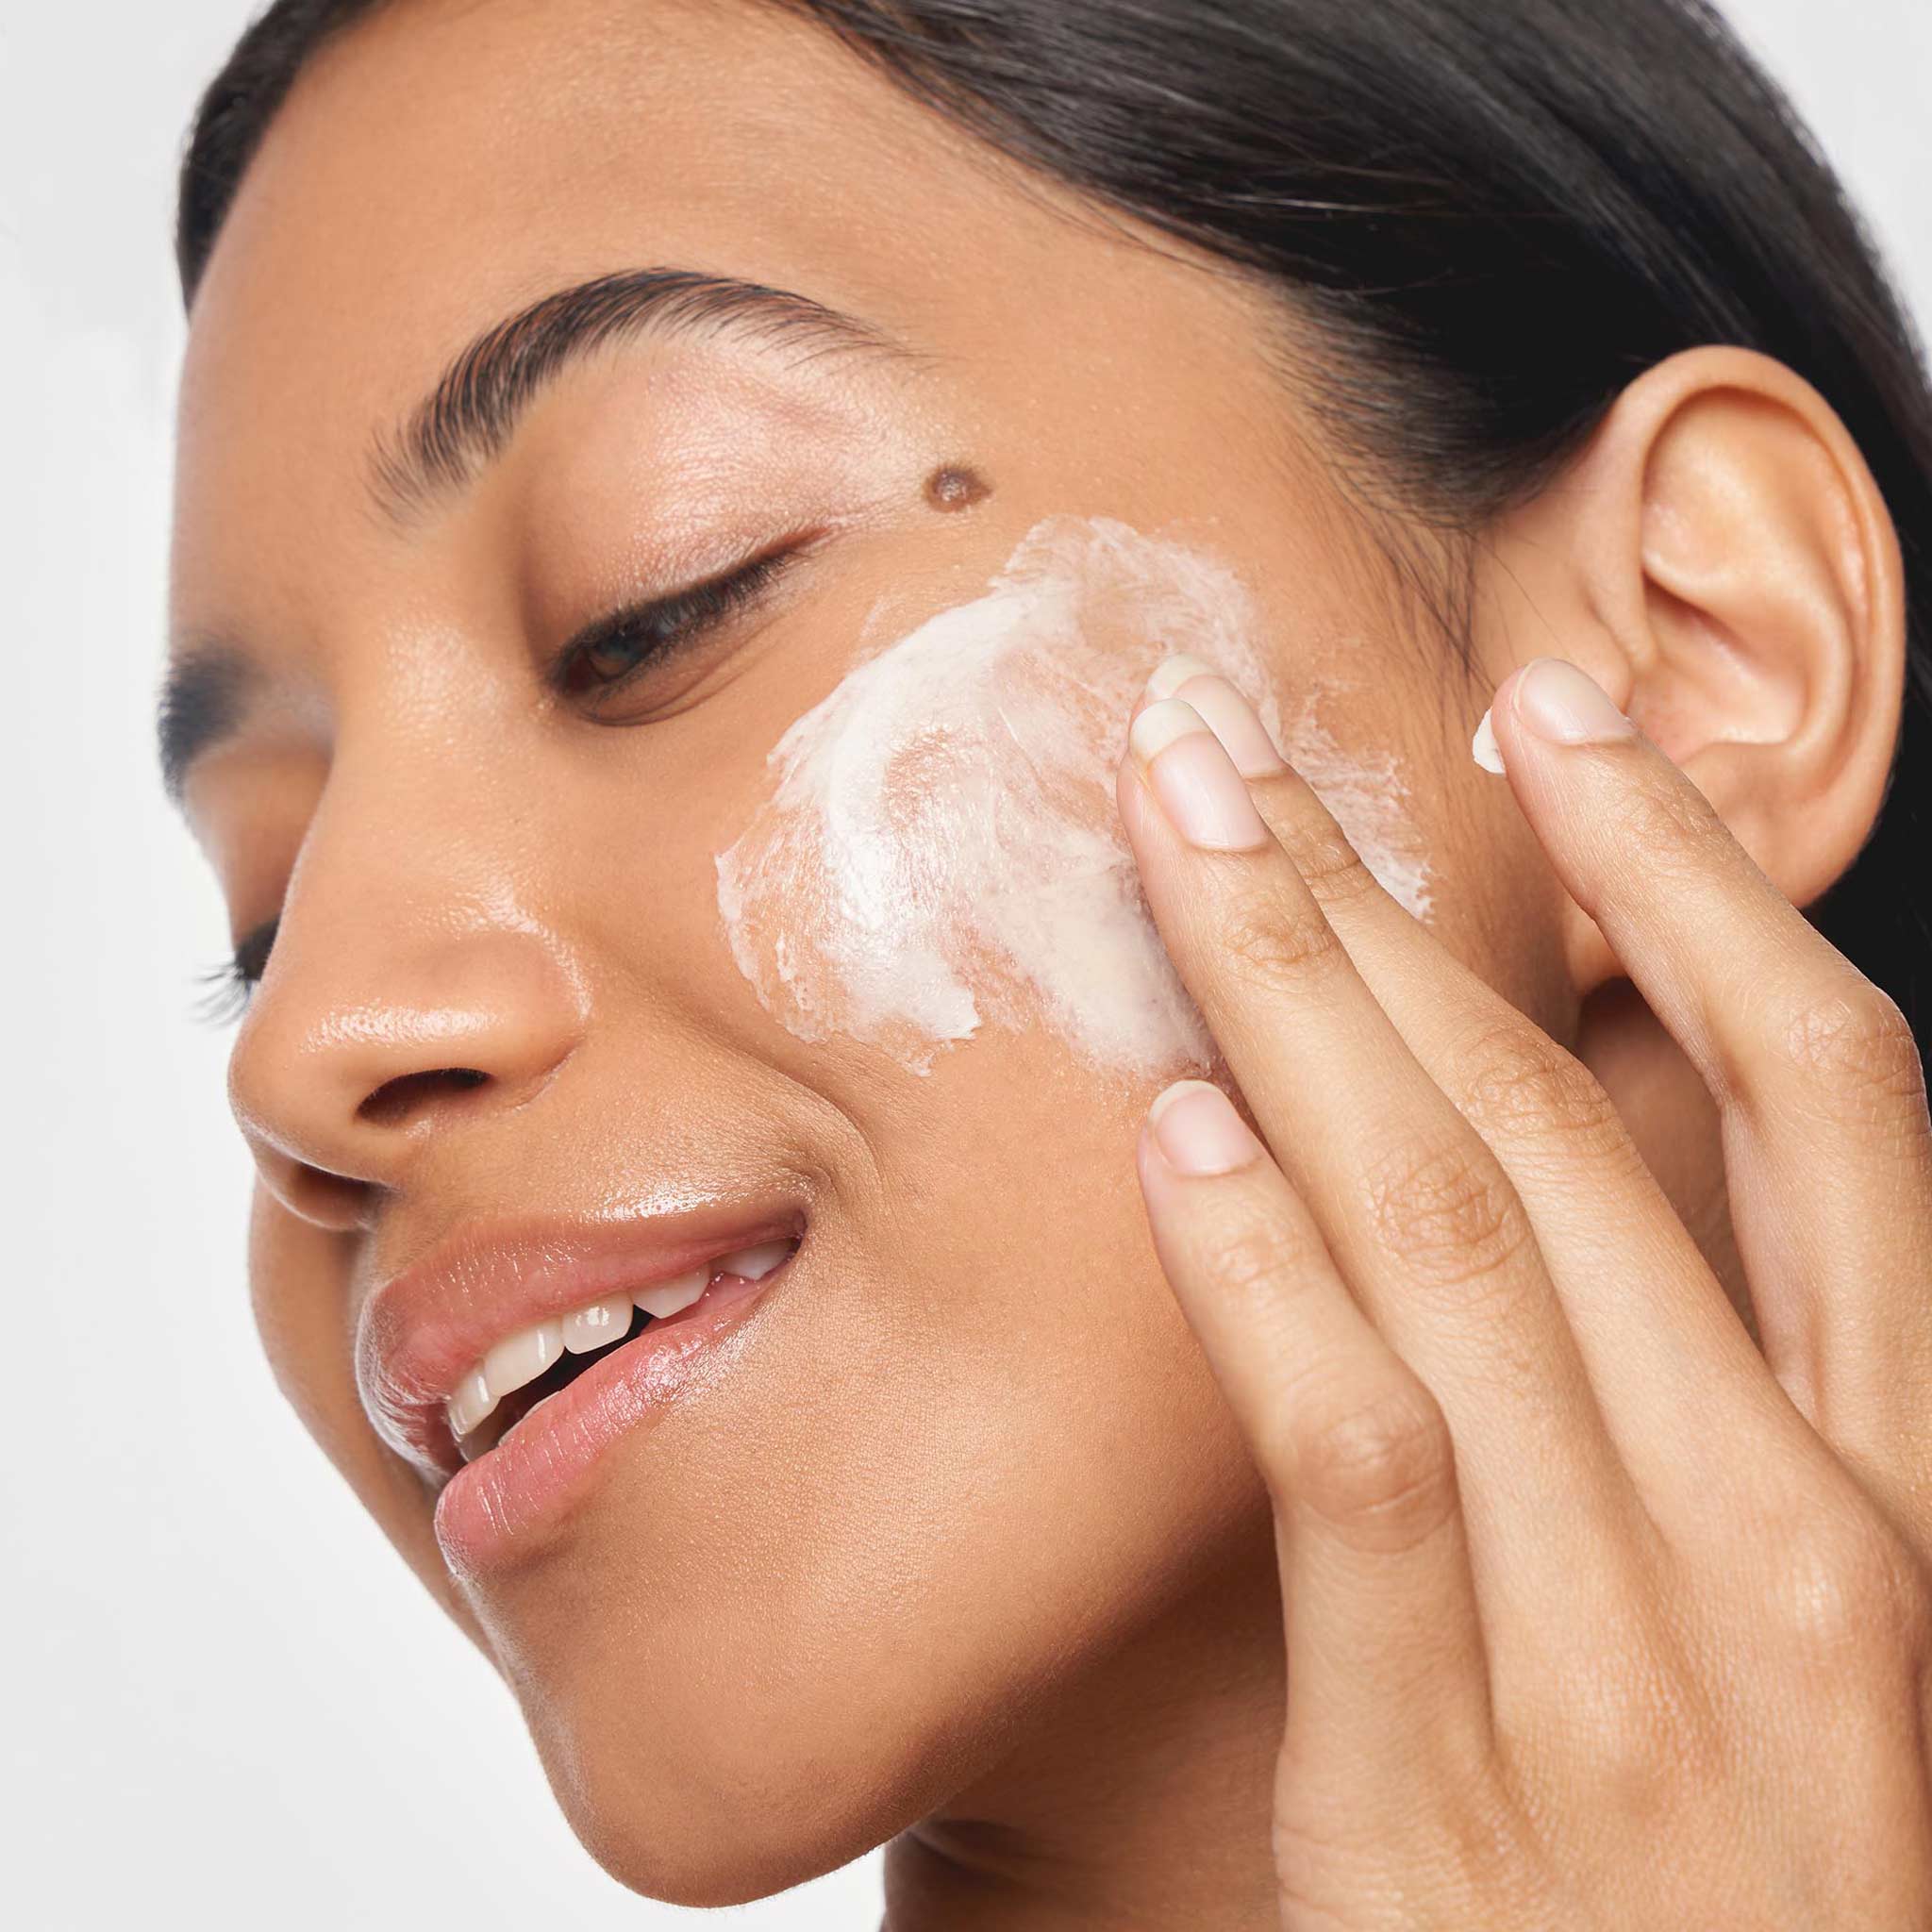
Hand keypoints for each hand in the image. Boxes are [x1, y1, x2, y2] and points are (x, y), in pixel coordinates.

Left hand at [1116, 654, 1931, 1928]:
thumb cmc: (1736, 1891)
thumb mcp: (1790, 1619)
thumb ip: (1710, 1388)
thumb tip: (1570, 1133)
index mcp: (1906, 1489)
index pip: (1826, 1099)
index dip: (1686, 877)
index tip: (1557, 718)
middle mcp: (1797, 1545)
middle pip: (1583, 1119)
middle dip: (1399, 898)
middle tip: (1241, 743)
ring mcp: (1632, 1666)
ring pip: (1458, 1236)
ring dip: (1301, 1006)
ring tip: (1184, 842)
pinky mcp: (1446, 1792)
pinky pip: (1360, 1459)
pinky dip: (1265, 1272)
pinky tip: (1177, 1126)